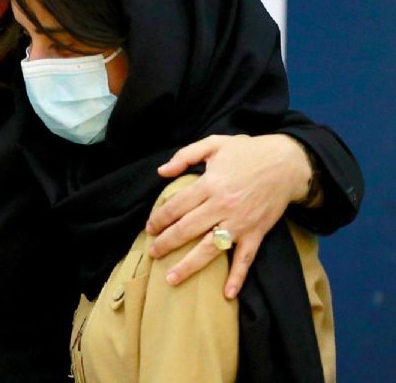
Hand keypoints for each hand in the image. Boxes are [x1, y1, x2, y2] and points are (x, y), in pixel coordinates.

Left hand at [146, 134, 312, 298]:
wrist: (288, 162)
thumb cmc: (248, 152)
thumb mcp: (214, 144)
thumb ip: (185, 156)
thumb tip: (161, 172)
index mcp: (209, 184)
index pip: (176, 207)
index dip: (159, 219)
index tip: (149, 228)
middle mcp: (222, 206)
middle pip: (187, 230)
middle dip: (166, 243)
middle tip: (153, 252)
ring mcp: (240, 222)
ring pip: (209, 249)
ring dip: (189, 266)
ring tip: (171, 279)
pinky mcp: (256, 233)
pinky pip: (245, 258)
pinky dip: (237, 277)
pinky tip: (227, 294)